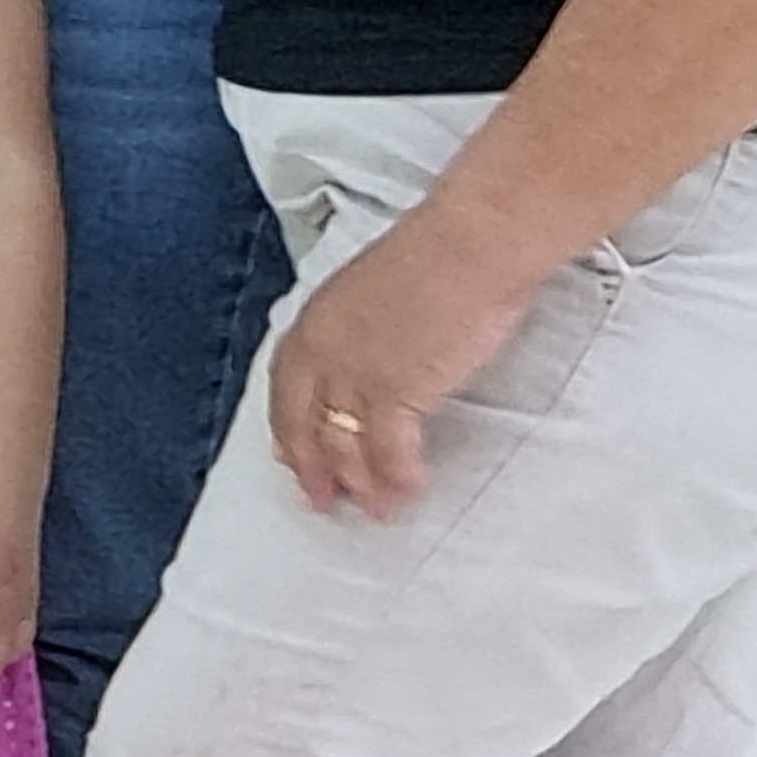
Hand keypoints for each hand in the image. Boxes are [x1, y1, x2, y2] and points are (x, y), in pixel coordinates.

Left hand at [262, 211, 544, 512]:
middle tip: (321, 499)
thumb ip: (361, 328)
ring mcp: (355, 373)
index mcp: (315, 320)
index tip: (291, 455)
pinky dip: (397, 476)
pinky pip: (388, 450)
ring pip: (344, 443)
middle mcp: (323, 349)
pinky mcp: (396, 391)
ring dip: (359, 482)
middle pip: (304, 423)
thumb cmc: (438, 257)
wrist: (470, 247)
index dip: (288, 427)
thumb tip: (374, 352)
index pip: (286, 387)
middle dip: (311, 467)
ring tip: (373, 509)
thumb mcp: (374, 290)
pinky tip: (407, 492)